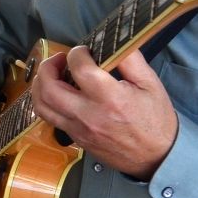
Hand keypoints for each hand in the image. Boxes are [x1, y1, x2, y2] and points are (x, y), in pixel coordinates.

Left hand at [32, 47, 177, 180]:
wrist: (157, 157)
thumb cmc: (155, 118)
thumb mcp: (151, 82)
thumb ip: (131, 59)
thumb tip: (114, 41)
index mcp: (110, 98)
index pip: (80, 69)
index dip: (77, 53)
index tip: (85, 49)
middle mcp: (89, 115)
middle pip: (50, 89)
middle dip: (48, 66)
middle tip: (61, 58)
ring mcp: (79, 130)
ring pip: (42, 106)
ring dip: (41, 85)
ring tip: (53, 73)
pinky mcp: (76, 139)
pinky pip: (50, 119)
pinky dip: (48, 101)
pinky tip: (60, 92)